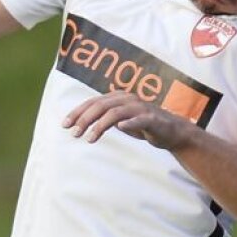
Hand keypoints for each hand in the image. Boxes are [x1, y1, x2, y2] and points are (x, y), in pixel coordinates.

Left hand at [63, 93, 194, 149]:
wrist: (172, 131)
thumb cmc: (144, 125)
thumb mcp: (121, 120)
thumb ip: (105, 118)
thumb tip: (84, 123)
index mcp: (118, 97)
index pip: (92, 102)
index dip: (77, 112)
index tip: (65, 125)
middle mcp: (127, 99)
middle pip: (100, 106)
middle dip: (84, 119)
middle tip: (74, 133)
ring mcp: (140, 108)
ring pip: (115, 113)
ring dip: (99, 125)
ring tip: (89, 139)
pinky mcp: (151, 119)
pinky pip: (139, 120)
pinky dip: (129, 123)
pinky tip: (120, 128)